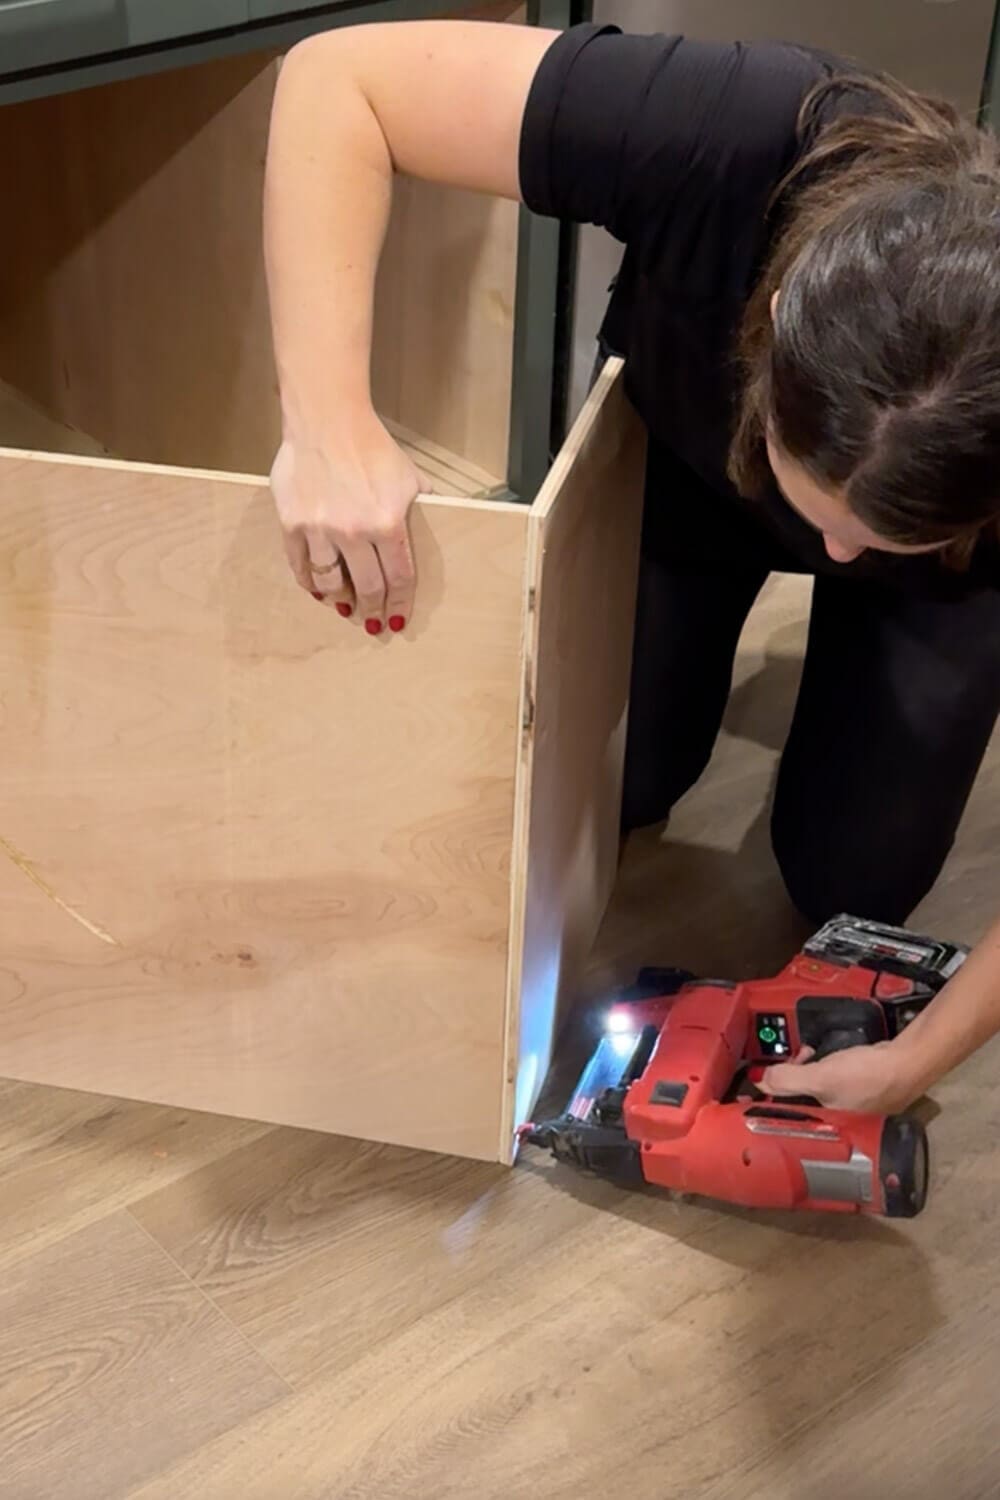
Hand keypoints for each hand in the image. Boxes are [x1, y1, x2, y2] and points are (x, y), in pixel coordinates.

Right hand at [270, 414, 422, 634]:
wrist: (327, 420)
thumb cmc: (371, 446)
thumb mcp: (410, 476)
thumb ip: (424, 506)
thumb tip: (440, 524)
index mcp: (387, 523)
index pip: (398, 579)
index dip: (399, 605)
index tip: (397, 621)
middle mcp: (353, 532)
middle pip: (367, 588)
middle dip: (372, 611)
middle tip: (372, 622)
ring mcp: (320, 529)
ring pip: (329, 583)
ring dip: (340, 600)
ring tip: (345, 606)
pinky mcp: (292, 523)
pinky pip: (300, 566)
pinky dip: (309, 582)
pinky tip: (317, 589)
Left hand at [761, 1042, 917, 1114]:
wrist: (907, 1063)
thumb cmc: (868, 1076)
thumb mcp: (820, 1076)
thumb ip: (788, 1079)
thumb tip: (762, 1080)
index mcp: (826, 1130)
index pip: (786, 1122)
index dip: (769, 1102)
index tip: (757, 1087)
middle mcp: (836, 1127)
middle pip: (798, 1106)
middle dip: (788, 1082)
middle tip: (791, 1063)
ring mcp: (848, 1112)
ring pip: (813, 1095)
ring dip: (805, 1074)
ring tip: (807, 1056)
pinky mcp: (857, 1096)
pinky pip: (829, 1086)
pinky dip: (822, 1073)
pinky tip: (824, 1058)